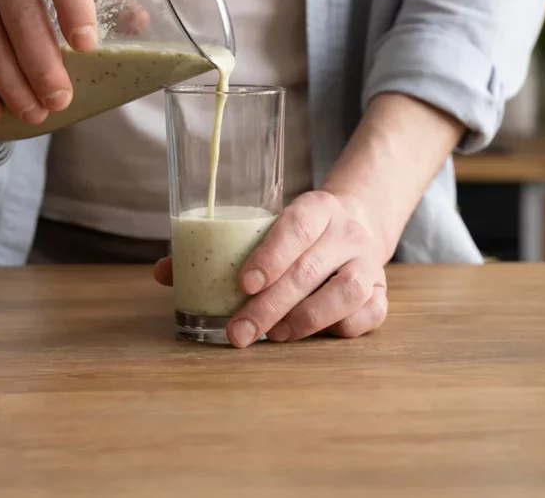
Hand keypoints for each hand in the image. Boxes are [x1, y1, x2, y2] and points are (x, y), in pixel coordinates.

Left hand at [154, 191, 388, 347]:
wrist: (360, 220)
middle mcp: (348, 232)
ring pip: (346, 293)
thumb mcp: (265, 225)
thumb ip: (217, 248)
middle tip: (237, 332)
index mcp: (317, 207)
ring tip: (273, 336)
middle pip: (310, 270)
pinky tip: (311, 334)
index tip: (243, 283)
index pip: (296, 226)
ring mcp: (370, 262)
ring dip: (304, 320)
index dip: (270, 256)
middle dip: (269, 306)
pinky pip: (368, 316)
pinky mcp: (382, 292)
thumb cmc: (296, 232)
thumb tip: (162, 273)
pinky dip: (338, 329)